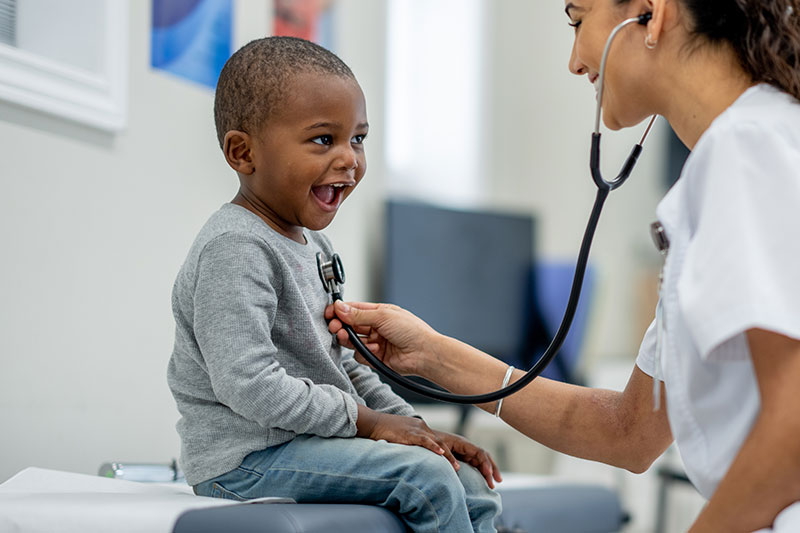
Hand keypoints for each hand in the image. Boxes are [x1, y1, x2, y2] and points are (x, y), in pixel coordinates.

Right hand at [325, 301, 439, 376]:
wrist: (424, 353)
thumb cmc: (412, 331)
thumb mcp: (382, 316)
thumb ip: (358, 314)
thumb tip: (340, 307)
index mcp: (379, 313)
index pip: (354, 309)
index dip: (340, 311)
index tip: (329, 313)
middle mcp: (376, 327)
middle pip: (351, 326)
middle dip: (341, 326)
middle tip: (335, 327)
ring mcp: (376, 343)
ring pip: (353, 341)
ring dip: (349, 339)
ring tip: (347, 337)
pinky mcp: (376, 358)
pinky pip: (360, 356)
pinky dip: (364, 353)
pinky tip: (375, 349)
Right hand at [356, 406, 459, 469]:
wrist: (372, 422)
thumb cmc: (384, 431)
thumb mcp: (401, 437)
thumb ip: (410, 444)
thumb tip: (414, 457)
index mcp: (420, 427)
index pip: (437, 440)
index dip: (446, 452)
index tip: (453, 463)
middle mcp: (421, 426)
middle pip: (441, 441)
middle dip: (451, 455)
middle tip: (459, 468)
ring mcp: (415, 429)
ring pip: (437, 442)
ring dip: (448, 455)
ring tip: (456, 467)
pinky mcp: (409, 433)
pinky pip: (424, 440)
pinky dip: (434, 447)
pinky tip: (441, 453)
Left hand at [432, 430, 502, 488]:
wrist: (426, 439)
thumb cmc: (433, 442)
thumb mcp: (441, 448)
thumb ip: (449, 457)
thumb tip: (457, 468)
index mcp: (463, 443)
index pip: (480, 452)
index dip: (486, 463)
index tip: (488, 474)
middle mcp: (467, 448)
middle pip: (484, 457)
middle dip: (492, 468)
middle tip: (498, 481)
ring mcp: (466, 453)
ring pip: (482, 462)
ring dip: (489, 472)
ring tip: (493, 484)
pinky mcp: (463, 458)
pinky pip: (476, 465)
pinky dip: (481, 472)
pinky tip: (484, 480)